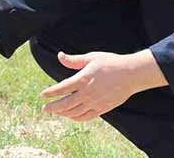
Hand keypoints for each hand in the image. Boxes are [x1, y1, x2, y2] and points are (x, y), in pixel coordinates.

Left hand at [41, 50, 166, 121]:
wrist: (131, 74)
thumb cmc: (111, 63)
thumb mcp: (91, 57)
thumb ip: (74, 60)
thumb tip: (60, 56)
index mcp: (83, 78)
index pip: (62, 88)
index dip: (51, 92)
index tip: (42, 95)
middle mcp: (88, 92)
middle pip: (66, 103)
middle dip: (53, 107)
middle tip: (45, 109)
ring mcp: (95, 102)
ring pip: (75, 112)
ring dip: (63, 113)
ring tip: (56, 112)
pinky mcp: (103, 108)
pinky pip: (86, 117)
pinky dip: (77, 118)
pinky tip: (71, 116)